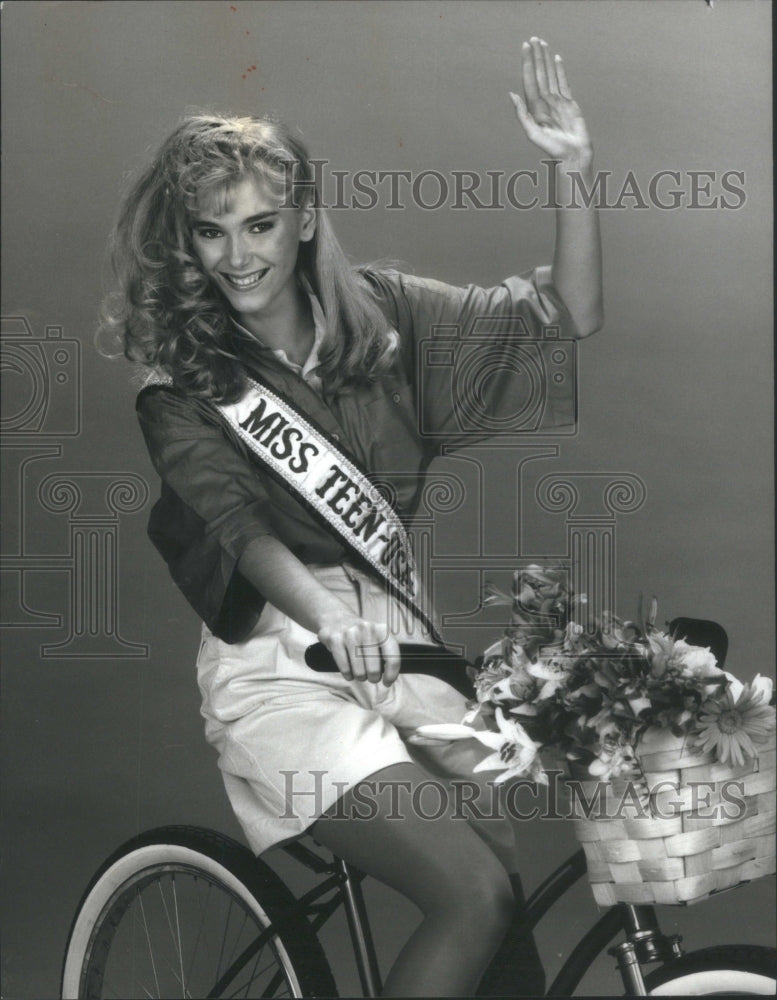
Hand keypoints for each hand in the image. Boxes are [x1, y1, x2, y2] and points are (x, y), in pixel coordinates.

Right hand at [317, 612, 400, 686]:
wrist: (336, 618)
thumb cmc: (362, 635)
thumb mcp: (378, 637)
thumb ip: (386, 653)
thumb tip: (389, 678)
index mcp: (382, 630)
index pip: (392, 658)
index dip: (391, 675)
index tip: (387, 682)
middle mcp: (367, 630)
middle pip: (374, 670)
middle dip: (373, 678)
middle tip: (371, 676)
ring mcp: (350, 634)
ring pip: (359, 672)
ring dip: (360, 677)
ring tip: (359, 671)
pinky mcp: (335, 640)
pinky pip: (345, 669)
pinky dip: (348, 675)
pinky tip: (349, 671)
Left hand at [511, 37, 591, 167]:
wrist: (573, 156)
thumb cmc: (553, 149)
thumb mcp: (534, 134)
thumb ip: (522, 115)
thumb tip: (512, 94)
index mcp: (535, 108)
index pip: (529, 80)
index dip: (527, 63)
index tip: (525, 48)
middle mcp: (545, 102)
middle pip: (539, 74)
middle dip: (535, 57)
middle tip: (533, 39)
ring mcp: (557, 102)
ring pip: (550, 75)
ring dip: (546, 60)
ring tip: (542, 44)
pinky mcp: (569, 104)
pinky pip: (563, 82)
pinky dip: (559, 70)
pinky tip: (556, 59)